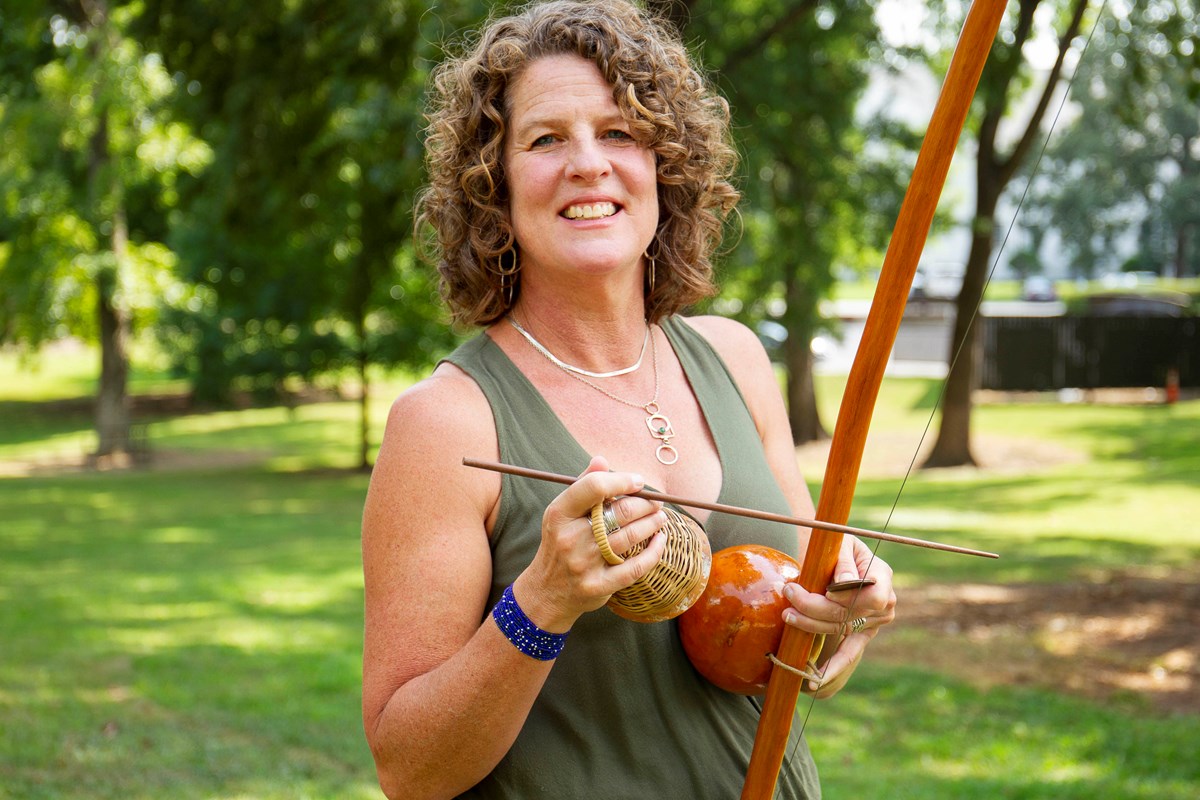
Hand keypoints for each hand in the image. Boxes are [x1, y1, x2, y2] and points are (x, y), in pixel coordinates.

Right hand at [514, 456, 667, 631]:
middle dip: (645, 503)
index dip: (622, 480)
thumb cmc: (560, 544)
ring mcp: (584, 564)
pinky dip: (653, 552)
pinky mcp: (597, 586)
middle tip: (657, 502)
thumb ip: (583, 486)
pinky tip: (660, 541)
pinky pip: (635, 567)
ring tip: (660, 517)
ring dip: (652, 523)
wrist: (546, 592)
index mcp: (559, 513)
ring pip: (631, 537)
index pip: (594, 487)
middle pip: (619, 512)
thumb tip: (602, 460)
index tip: (639, 482)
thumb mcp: (562, 514)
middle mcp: (570, 537)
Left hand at [781, 536, 896, 697]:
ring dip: (810, 624)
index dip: (849, 596)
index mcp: (883, 577)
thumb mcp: (843, 543)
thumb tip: (844, 582)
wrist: (839, 556)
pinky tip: (814, 682)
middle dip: (814, 606)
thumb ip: (844, 561)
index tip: (826, 589)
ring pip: (839, 630)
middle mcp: (884, 603)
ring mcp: (873, 623)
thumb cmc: (840, 546)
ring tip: (788, 615)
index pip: (873, 595)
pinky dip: (832, 668)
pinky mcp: (860, 635)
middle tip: (789, 593)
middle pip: (848, 613)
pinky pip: (848, 654)